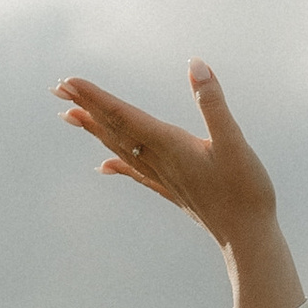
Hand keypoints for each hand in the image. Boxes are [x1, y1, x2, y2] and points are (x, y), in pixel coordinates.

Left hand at [58, 62, 277, 246]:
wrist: (249, 242)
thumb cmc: (247, 194)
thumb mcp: (235, 143)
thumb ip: (213, 105)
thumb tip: (197, 65)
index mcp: (170, 146)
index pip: (124, 116)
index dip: (96, 97)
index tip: (69, 81)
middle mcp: (160, 162)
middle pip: (115, 130)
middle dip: (87, 107)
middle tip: (59, 88)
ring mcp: (165, 179)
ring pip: (121, 149)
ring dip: (96, 130)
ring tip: (71, 116)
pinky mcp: (174, 191)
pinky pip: (137, 174)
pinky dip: (118, 165)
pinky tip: (104, 165)